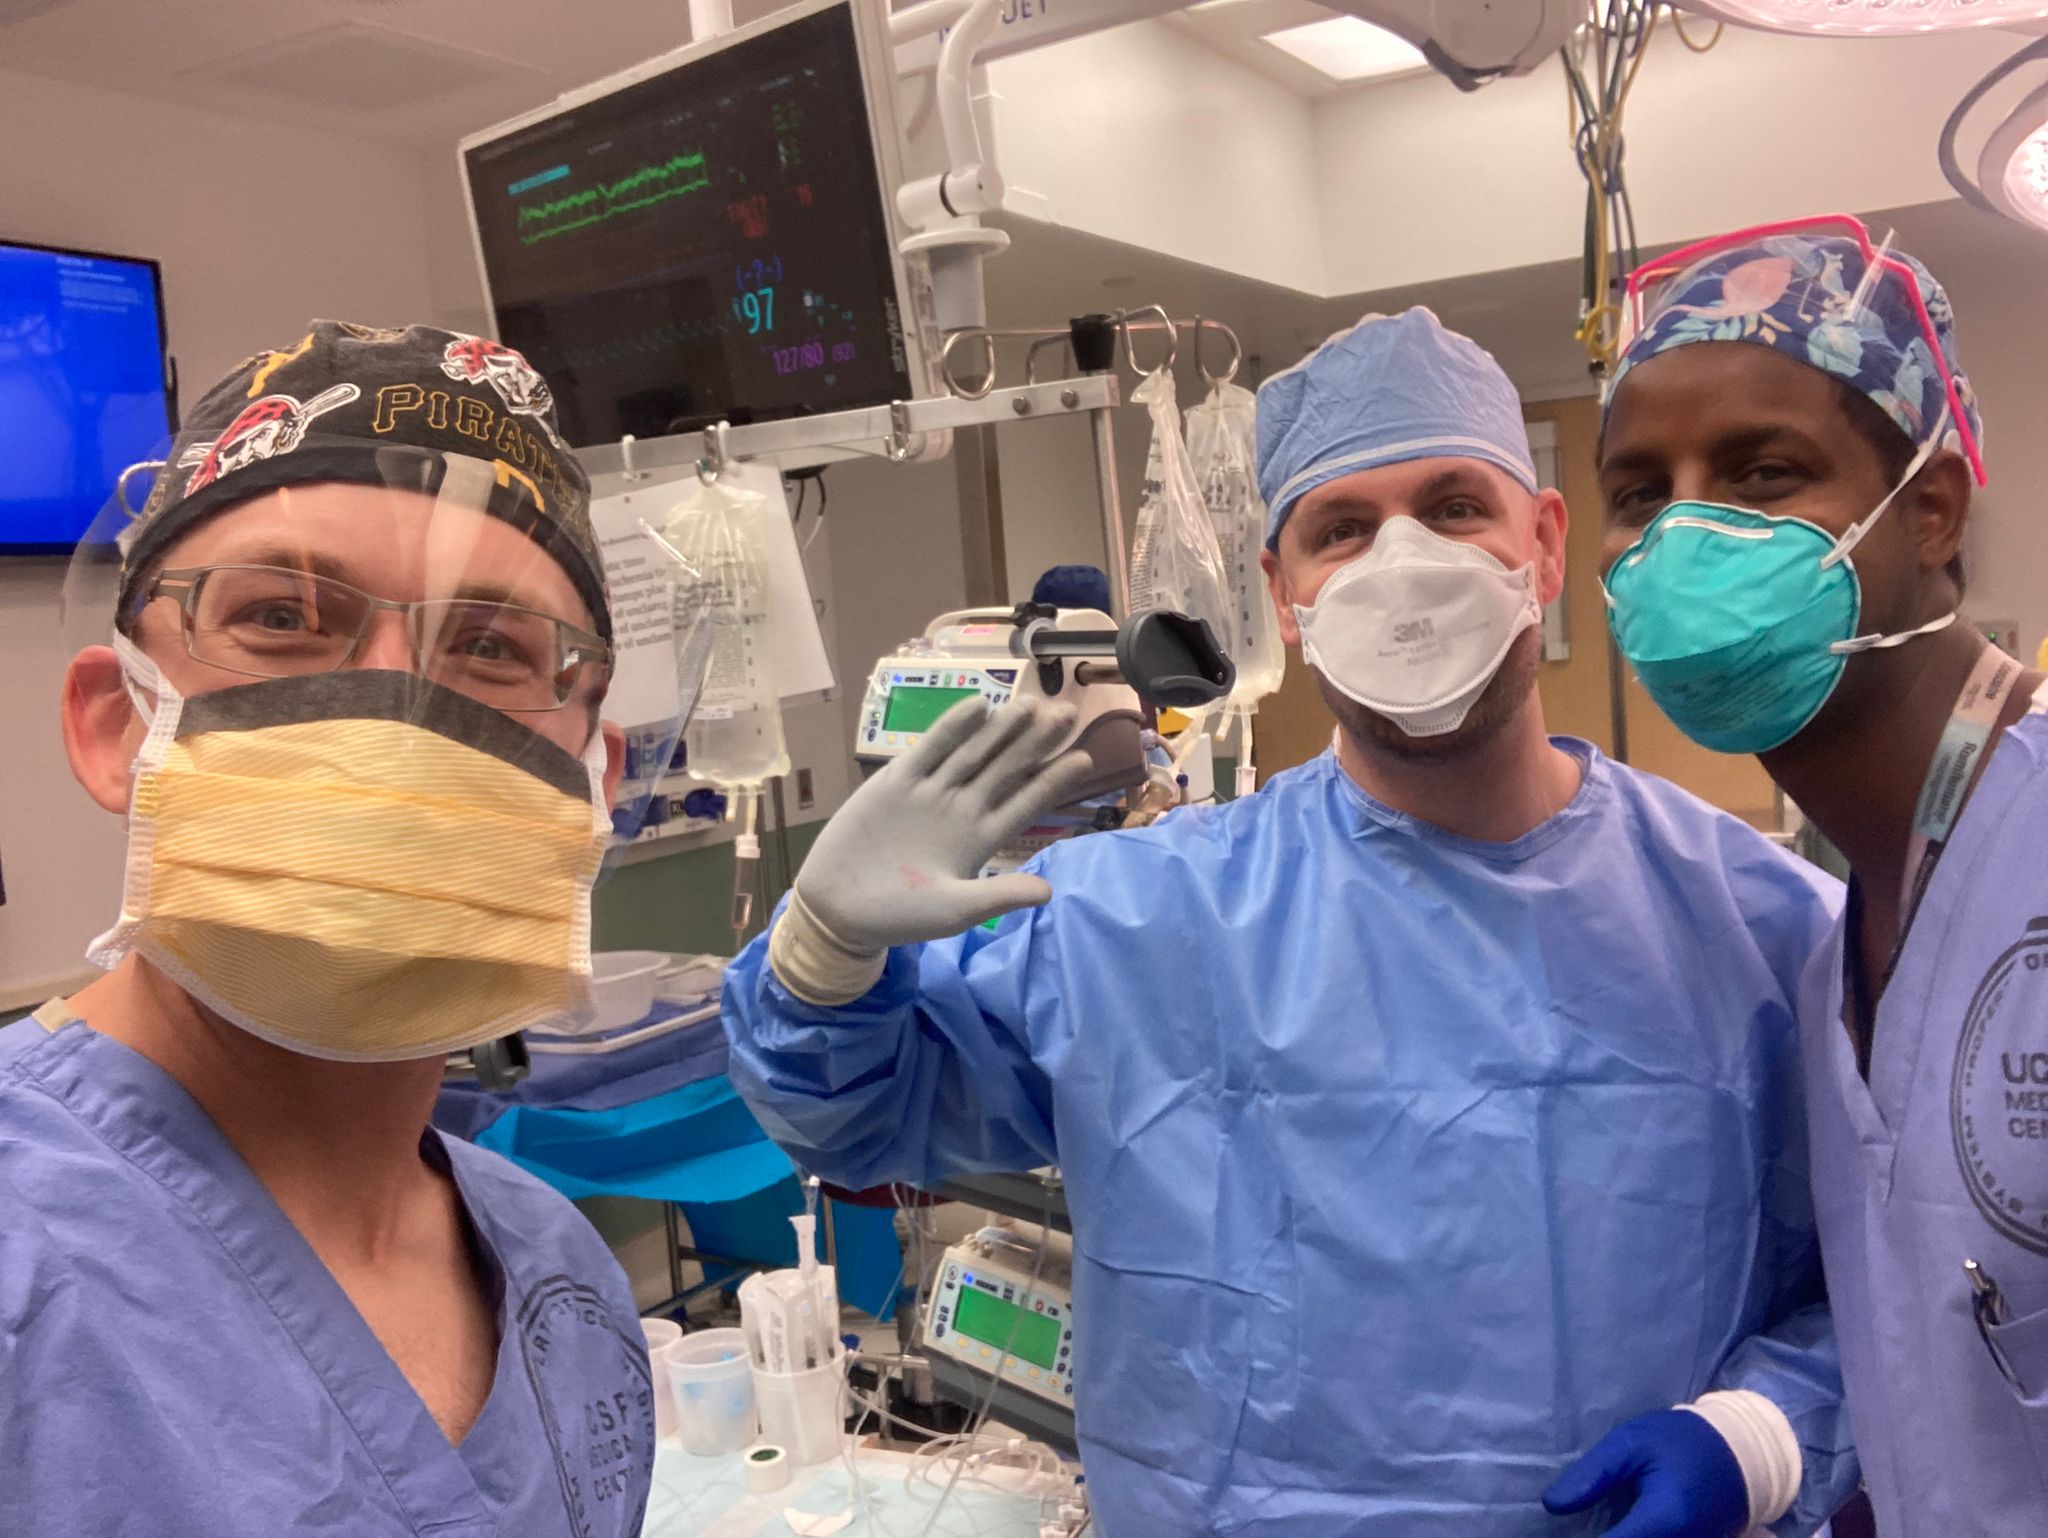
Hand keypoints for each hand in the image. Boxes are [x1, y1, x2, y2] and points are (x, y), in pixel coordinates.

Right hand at [795, 696, 1096, 951]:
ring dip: (1001, 729)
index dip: (1053, 781)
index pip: (1025, 803)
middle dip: (1036, 743)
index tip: (1085, 758)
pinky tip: (978, 706)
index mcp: (980, 840)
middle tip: (1068, 713)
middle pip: (1006, 769)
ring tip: (1032, 704)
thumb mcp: (954, 912)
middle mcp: (962, 809)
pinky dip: (952, 728)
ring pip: (974, 753)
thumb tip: (1049, 892)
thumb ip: (998, 895)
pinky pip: (930, 749)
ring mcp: (931, 792)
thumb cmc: (899, 915)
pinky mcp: (898, 782)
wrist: (839, 908)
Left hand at [1543, 1411, 1749, 1537]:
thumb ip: (1593, 1475)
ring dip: (1614, 1536)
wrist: (1741, 1453)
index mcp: (1664, 1519)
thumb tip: (1552, 1505)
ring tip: (1593, 1522)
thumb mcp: (1631, 1444)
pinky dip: (1631, 1536)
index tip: (1555, 1533)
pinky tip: (1616, 1525)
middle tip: (1573, 1525)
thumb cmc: (1681, 1442)